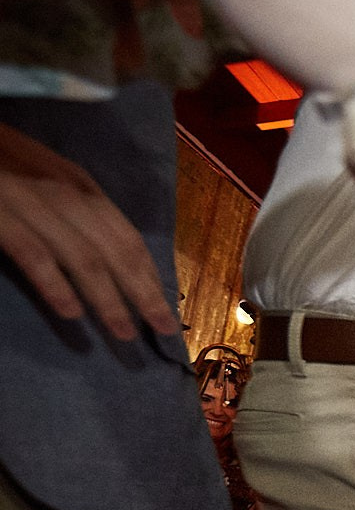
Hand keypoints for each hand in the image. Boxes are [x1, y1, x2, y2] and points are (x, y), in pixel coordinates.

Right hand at [0, 121, 178, 341]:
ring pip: (83, 257)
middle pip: (117, 250)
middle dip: (145, 293)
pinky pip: (34, 254)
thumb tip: (106, 256)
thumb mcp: (44, 176)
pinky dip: (55, 284)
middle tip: (166, 330)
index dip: (151, 275)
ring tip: (124, 334)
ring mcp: (31, 201)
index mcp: (79, 184)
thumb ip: (73, 210)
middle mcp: (64, 191)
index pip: (128, 236)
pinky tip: (71, 313)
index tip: (167, 307)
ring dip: (108, 299)